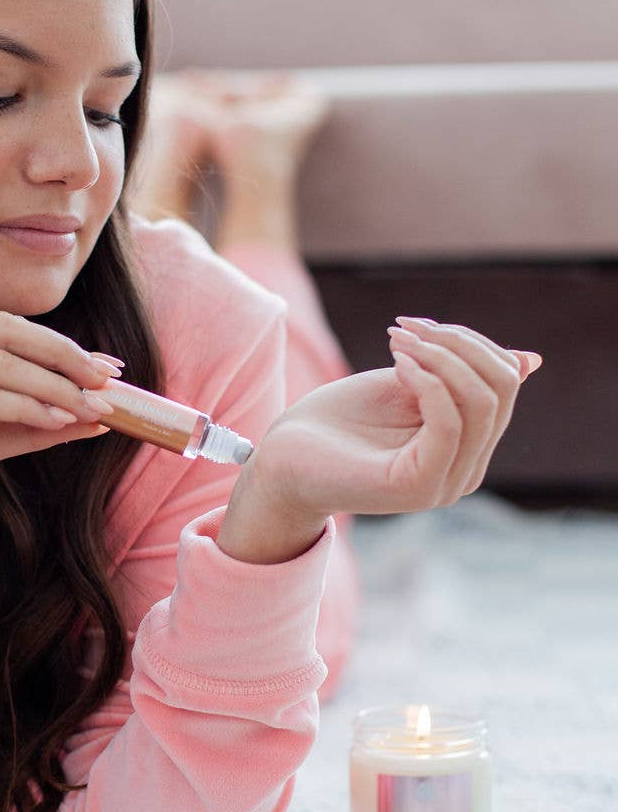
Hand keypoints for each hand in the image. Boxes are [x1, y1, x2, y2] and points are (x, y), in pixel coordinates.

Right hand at [0, 313, 120, 551]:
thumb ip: (28, 422)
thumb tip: (94, 416)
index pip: (3, 328)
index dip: (60, 345)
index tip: (108, 368)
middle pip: (5, 332)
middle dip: (65, 356)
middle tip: (110, 383)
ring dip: (54, 387)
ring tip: (94, 409)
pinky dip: (25, 406)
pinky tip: (57, 421)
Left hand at [246, 317, 542, 524]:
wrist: (282, 461)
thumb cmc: (338, 422)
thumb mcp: (408, 383)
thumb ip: (459, 373)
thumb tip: (530, 358)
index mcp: (468, 447)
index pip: (504, 382)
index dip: (469, 342)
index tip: (417, 324)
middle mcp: (466, 471)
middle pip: (501, 389)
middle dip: (458, 343)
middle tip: (405, 329)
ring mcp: (446, 483)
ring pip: (483, 402)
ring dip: (441, 356)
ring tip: (397, 344)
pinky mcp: (420, 486)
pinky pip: (450, 422)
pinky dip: (429, 381)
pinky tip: (398, 366)